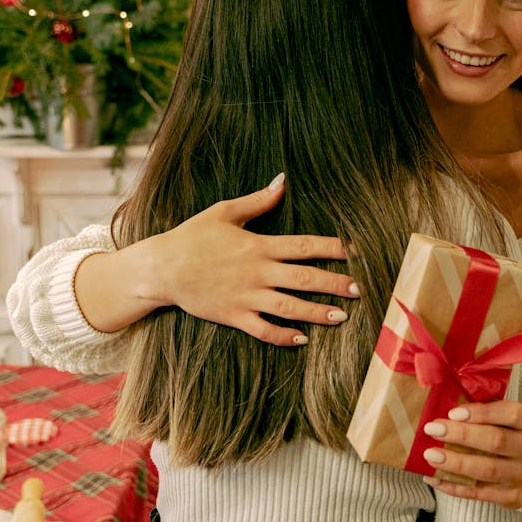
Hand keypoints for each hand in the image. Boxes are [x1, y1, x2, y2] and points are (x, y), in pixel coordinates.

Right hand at [141, 173, 356, 345]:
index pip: (304, 245)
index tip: (356, 251)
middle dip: (335, 283)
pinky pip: (263, 330)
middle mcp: (257, 272)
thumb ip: (258, 200)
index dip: (333, 247)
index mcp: (258, 245)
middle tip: (361, 289)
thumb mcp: (223, 211)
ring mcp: (246, 297)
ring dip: (317, 313)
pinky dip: (283, 336)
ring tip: (341, 317)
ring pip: (290, 308)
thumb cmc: (192, 236)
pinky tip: (302, 340)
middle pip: (304, 278)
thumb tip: (283, 181)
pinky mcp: (234, 316)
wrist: (161, 268)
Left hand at [420, 400, 521, 507]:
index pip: (511, 414)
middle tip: (432, 429)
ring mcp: (521, 475)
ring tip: (430, 455)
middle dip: (461, 435)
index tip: (453, 412)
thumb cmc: (505, 436)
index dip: (483, 413)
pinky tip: (433, 478)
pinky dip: (453, 486)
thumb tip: (444, 406)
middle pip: (496, 441)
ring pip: (488, 469)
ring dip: (455, 462)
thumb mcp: (500, 419)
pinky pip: (479, 493)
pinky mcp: (511, 497)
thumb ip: (479, 411)